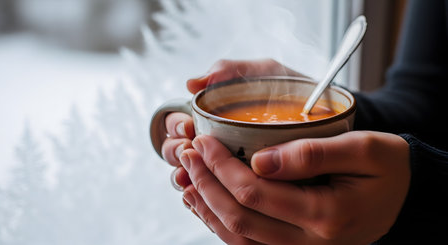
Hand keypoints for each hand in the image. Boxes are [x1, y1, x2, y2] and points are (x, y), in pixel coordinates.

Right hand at [162, 59, 302, 188]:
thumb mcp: (266, 73)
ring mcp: (227, 167)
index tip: (188, 129)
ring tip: (191, 181)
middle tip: (190, 153)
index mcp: (215, 116)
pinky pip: (215, 200)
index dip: (176, 127)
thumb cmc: (295, 92)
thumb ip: (232, 71)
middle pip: (180, 151)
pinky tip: (207, 200)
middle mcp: (216, 142)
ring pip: (193, 177)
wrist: (332, 116)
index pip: (180, 124)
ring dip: (187, 179)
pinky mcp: (242, 187)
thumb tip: (191, 83)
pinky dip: (206, 201)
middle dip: (178, 153)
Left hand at [179, 131, 409, 244]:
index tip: (204, 140)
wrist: (403, 197)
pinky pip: (248, 244)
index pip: (255, 193)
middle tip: (188, 152)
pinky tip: (204, 202)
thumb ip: (313, 154)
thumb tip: (260, 159)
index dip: (220, 167)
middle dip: (205, 183)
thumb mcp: (364, 149)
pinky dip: (219, 224)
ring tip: (186, 177)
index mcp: (326, 214)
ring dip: (205, 206)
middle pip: (238, 218)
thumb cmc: (386, 168)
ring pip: (237, 238)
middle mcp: (309, 242)